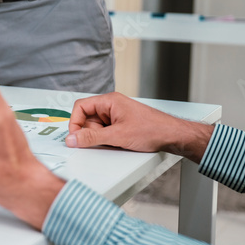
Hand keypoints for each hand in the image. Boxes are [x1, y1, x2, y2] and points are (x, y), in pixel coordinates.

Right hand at [66, 92, 212, 162]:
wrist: (172, 136)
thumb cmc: (152, 129)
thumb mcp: (117, 136)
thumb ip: (91, 138)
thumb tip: (72, 139)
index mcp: (109, 101)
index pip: (81, 107)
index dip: (75, 122)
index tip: (75, 137)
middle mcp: (111, 106)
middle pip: (87, 119)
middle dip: (92, 133)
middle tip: (103, 140)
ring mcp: (116, 116)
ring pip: (97, 128)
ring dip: (102, 138)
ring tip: (117, 141)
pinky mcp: (121, 125)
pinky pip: (106, 133)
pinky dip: (109, 140)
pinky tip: (120, 143)